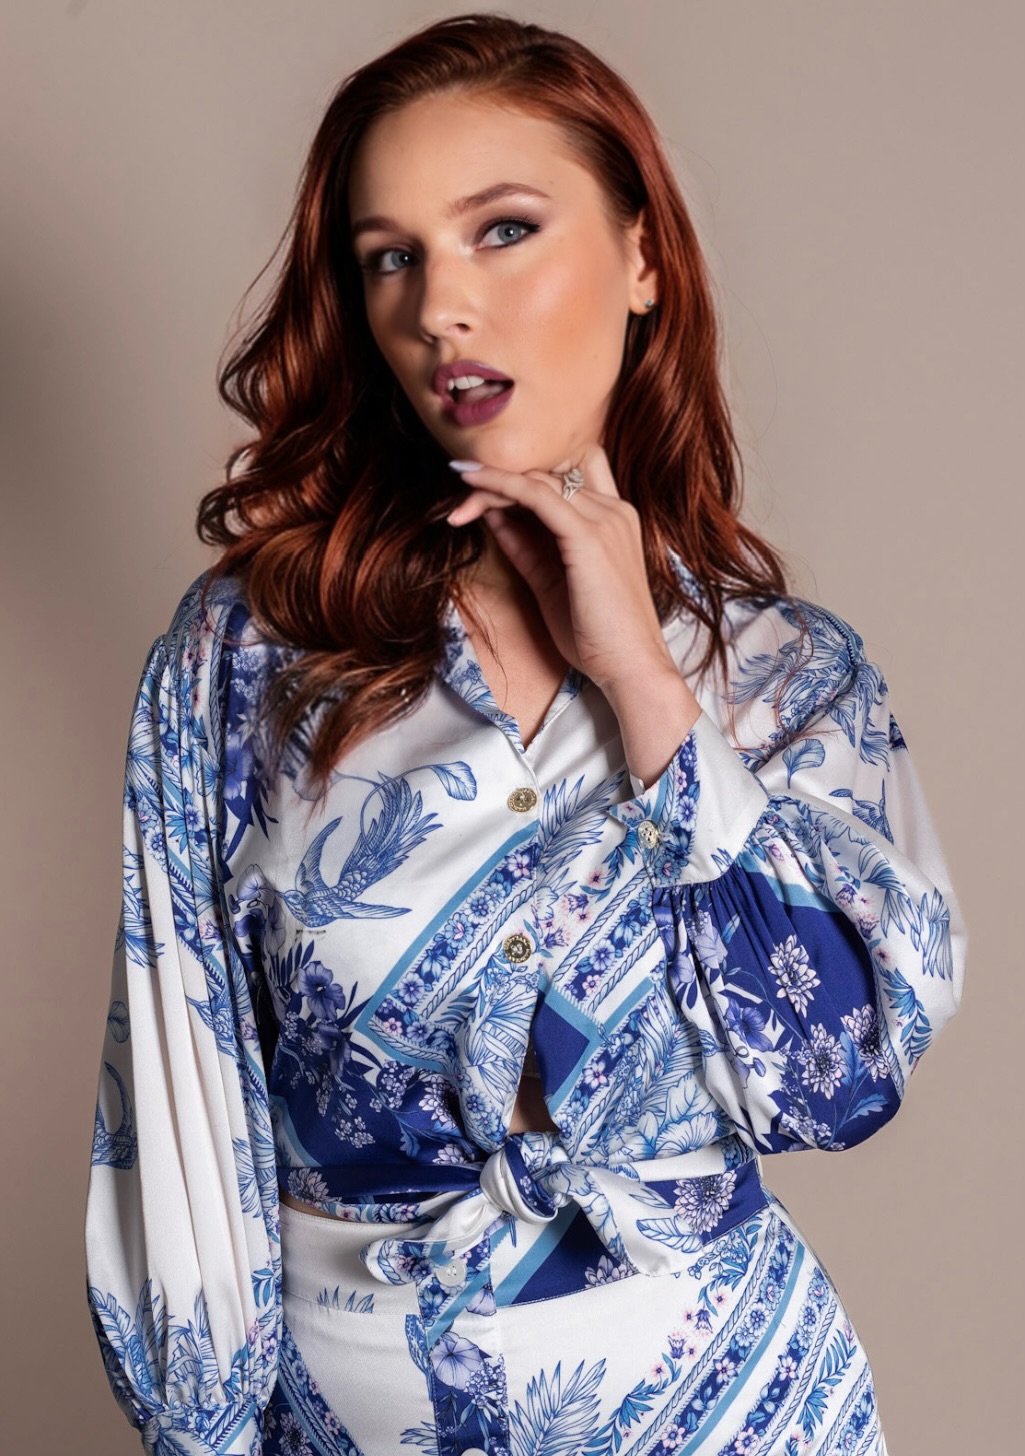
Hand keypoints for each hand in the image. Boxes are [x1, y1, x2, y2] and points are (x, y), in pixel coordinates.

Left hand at [446, 443, 677, 695]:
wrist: (630, 669)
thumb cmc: (596, 635)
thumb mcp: (551, 582)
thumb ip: (526, 547)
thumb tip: (493, 516)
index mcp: (612, 519)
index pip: (565, 475)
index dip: (524, 475)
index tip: (480, 487)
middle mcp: (614, 510)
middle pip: (548, 471)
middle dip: (502, 478)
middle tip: (461, 498)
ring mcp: (605, 519)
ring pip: (538, 479)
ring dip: (493, 483)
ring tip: (459, 503)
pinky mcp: (588, 536)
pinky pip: (536, 495)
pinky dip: (501, 486)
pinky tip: (472, 491)